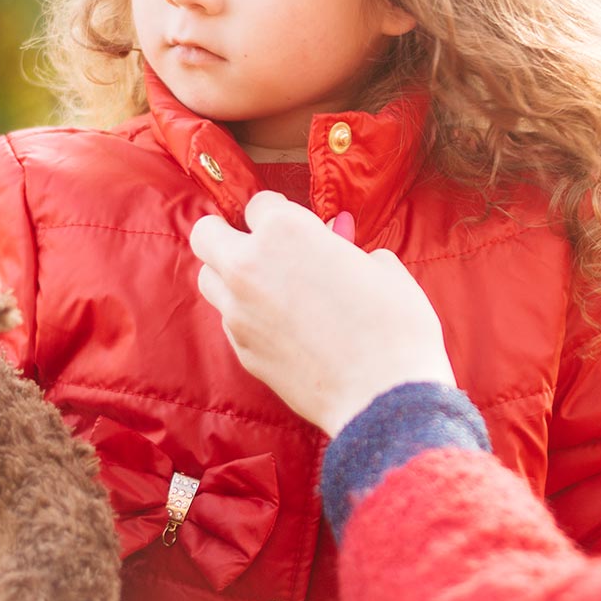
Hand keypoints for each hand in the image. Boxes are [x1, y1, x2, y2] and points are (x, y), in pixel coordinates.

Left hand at [189, 192, 455, 436]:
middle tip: (252, 242)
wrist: (384, 397)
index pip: (258, 203)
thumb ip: (346, 248)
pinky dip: (246, 315)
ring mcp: (239, 312)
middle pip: (206, 233)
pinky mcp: (241, 350)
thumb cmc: (394, 325)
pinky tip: (280, 325)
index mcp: (285, 230)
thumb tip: (336, 242)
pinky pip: (230, 320)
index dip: (280, 212)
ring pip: (208, 279)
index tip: (296, 224)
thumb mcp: (381, 267)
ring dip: (228, 274)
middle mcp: (249, 266)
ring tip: (265, 284)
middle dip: (225, 232)